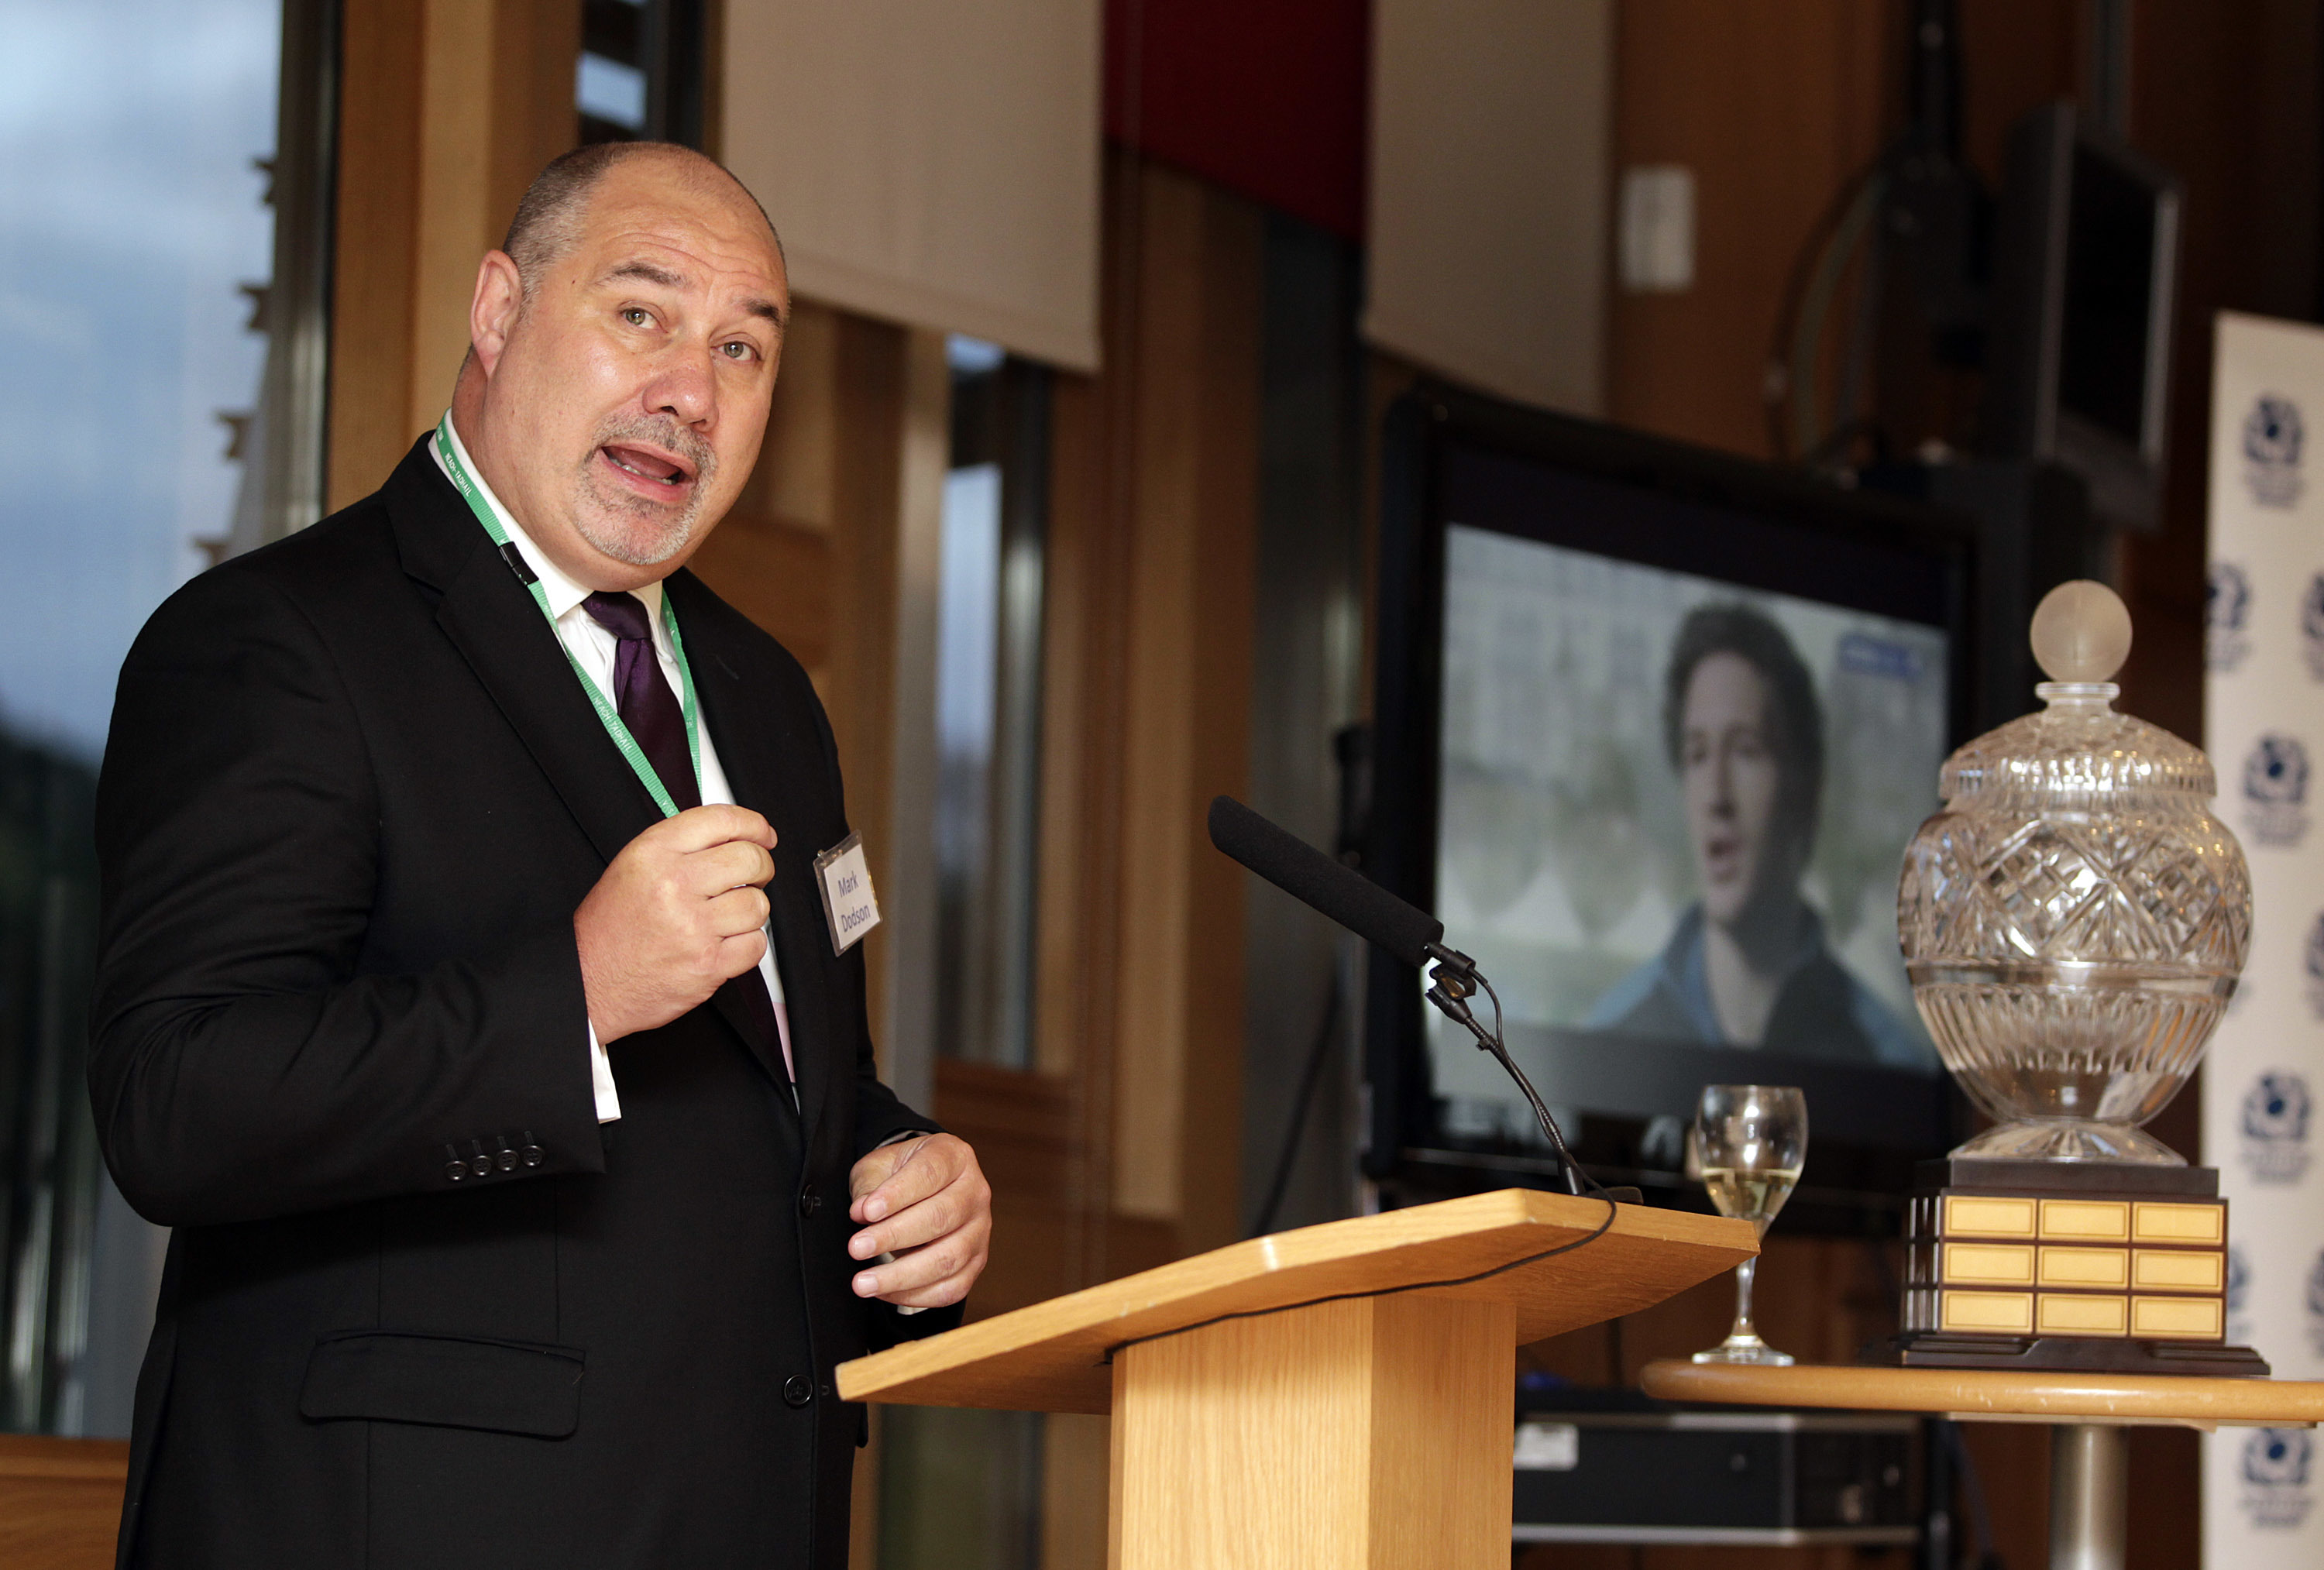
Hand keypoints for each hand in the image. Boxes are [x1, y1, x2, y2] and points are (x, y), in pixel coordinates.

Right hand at [575, 805, 775, 1042]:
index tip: (763, 834)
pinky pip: (755, 944)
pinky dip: (747, 944)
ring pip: (758, 904)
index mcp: (654, 854)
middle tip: (752, 876)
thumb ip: (680, 847)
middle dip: (760, 867)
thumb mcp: (631, 867)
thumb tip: (732, 836)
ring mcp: (693, 927)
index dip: (753, 825)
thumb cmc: (608, 928)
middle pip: (750, 859)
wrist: (587, 981)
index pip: (722, 821)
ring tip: (727, 916)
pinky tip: (724, 942)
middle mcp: (674, 885)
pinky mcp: (707, 964)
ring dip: (750, 910)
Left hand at [846, 1134, 990, 1308]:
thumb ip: (870, 1186)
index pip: (929, 1174)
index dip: (897, 1195)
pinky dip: (915, 1295)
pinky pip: (952, 1288)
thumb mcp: (879, 1167)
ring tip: (864, 1282)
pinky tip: (884, 1291)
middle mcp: (975, 1192)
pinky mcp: (976, 1262)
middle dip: (894, 1237)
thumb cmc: (901, 1175)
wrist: (925, 1188)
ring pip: (948, 1258)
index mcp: (954, 1157)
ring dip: (902, 1276)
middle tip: (856, 1248)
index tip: (866, 1212)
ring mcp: (980, 1230)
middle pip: (940, 1217)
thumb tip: (862, 1212)